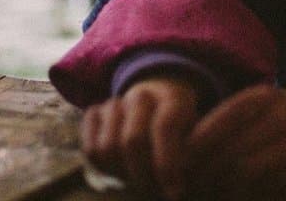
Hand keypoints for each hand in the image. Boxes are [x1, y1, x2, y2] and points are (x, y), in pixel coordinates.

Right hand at [80, 76, 201, 199]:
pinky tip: (120, 171)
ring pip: (106, 147)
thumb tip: (178, 188)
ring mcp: (115, 102)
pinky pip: (89, 148)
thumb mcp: (197, 136)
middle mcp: (142, 95)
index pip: (165, 127)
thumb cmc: (183, 130)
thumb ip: (191, 154)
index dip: (168, 163)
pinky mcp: (94, 113)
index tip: (175, 193)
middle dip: (142, 174)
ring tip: (138, 182)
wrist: (157, 103)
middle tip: (153, 192)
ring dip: (120, 173)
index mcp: (173, 98)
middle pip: (132, 140)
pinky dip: (102, 166)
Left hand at [184, 80, 285, 198]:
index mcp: (258, 99)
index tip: (172, 180)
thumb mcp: (267, 114)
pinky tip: (241, 198)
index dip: (185, 160)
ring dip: (220, 192)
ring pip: (241, 172)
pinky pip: (268, 184)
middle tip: (186, 196)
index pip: (206, 131)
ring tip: (210, 198)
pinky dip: (249, 196)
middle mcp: (274, 113)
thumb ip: (231, 131)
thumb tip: (182, 159)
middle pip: (220, 154)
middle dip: (199, 181)